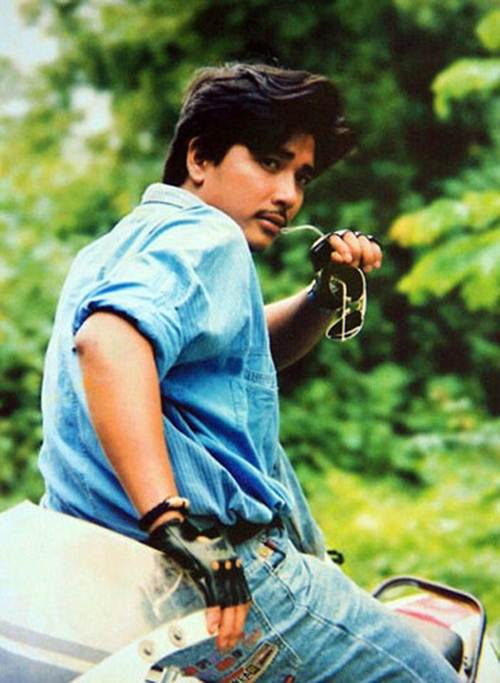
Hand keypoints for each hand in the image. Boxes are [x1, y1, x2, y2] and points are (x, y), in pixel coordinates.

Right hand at [148, 519, 250, 650]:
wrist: (173, 528)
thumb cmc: (189, 543)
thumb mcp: (208, 559)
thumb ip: (216, 575)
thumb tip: (216, 600)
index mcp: (233, 563)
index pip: (243, 595)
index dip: (241, 617)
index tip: (237, 632)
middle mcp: (231, 564)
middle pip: (240, 601)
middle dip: (236, 626)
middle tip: (229, 644)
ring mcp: (220, 566)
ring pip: (229, 602)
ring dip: (227, 626)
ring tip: (221, 641)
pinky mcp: (206, 568)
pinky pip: (214, 595)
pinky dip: (214, 613)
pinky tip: (211, 627)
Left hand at [310, 230, 382, 273]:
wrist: (343, 272)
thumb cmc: (333, 269)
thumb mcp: (330, 267)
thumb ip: (333, 261)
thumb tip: (335, 255)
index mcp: (332, 241)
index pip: (335, 239)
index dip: (343, 249)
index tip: (348, 260)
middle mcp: (345, 237)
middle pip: (351, 238)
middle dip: (355, 252)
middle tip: (354, 266)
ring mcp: (357, 239)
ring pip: (364, 241)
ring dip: (367, 256)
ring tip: (366, 270)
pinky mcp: (369, 244)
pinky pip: (374, 246)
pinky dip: (376, 256)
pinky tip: (376, 266)